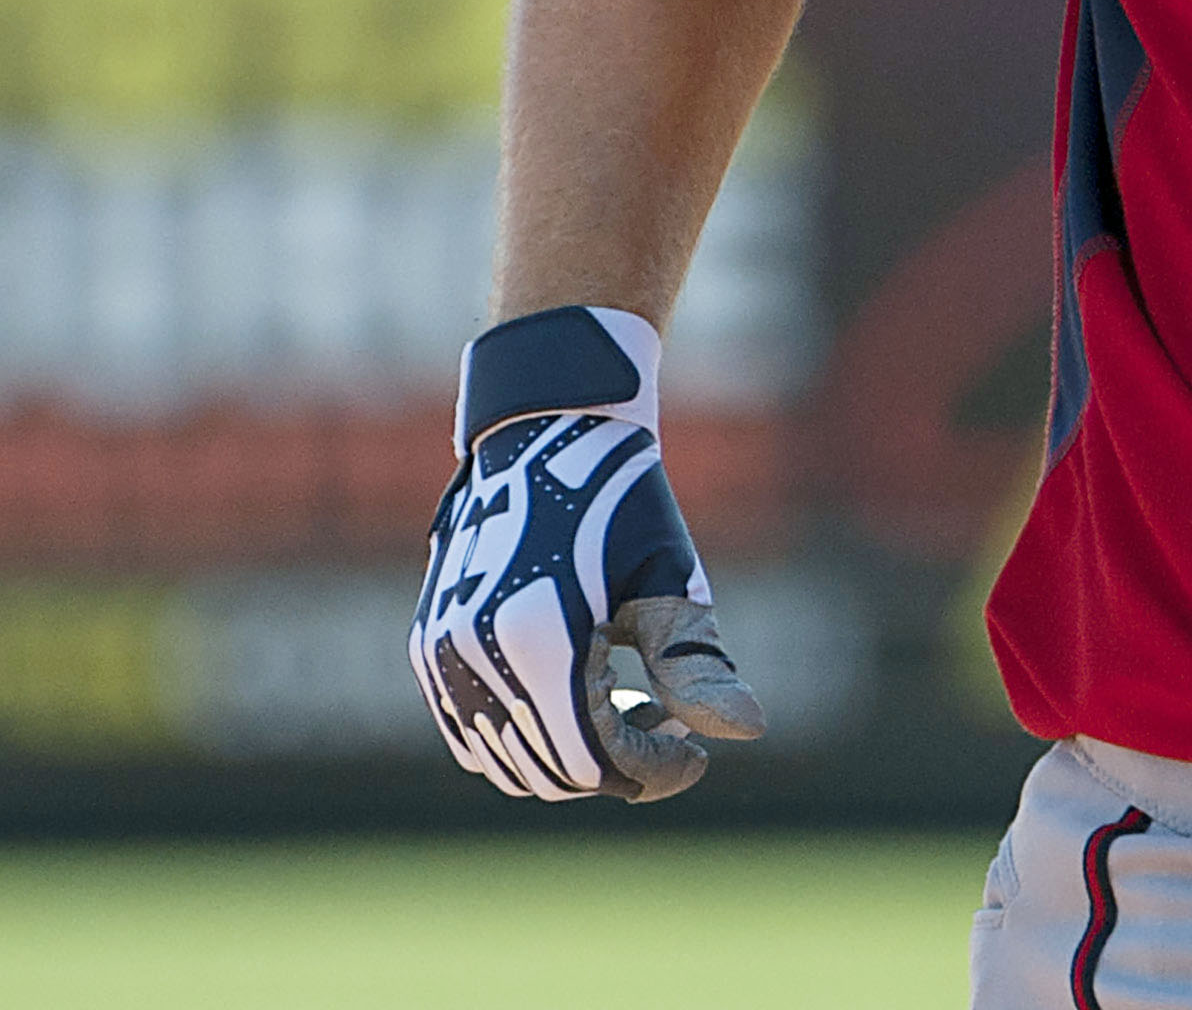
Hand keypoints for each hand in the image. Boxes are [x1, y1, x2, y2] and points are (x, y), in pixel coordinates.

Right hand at [410, 309, 763, 801]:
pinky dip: (527, 734)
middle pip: (548, 773)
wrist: (546, 434)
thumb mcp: (670, 581)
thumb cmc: (624, 505)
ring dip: (572, 754)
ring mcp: (440, 657)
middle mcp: (474, 659)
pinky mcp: (426, 649)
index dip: (653, 772)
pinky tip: (583, 690)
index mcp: (540, 641)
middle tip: (672, 722)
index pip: (593, 761)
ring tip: (633, 702)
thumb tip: (749, 731)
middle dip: (618, 765)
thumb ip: (697, 665)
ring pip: (506, 763)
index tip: (698, 755)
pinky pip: (472, 732)